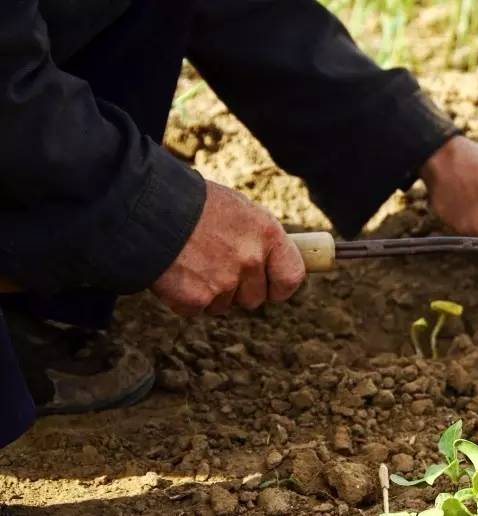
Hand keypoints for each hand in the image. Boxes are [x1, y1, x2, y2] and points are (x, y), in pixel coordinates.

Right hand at [152, 180, 305, 315]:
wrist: (146, 207)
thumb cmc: (193, 204)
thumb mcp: (238, 210)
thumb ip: (258, 239)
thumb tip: (271, 262)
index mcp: (267, 234)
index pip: (292, 276)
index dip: (280, 286)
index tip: (272, 286)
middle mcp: (250, 260)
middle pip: (256, 298)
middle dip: (239, 289)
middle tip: (215, 265)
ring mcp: (225, 282)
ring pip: (226, 305)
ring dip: (211, 293)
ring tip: (192, 262)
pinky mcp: (197, 299)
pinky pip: (198, 309)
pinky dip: (186, 297)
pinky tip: (177, 273)